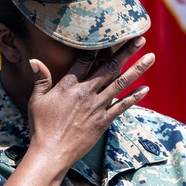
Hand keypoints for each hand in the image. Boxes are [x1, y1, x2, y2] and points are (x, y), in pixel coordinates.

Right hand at [27, 37, 153, 169]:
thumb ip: (40, 79)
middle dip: (126, 51)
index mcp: (69, 85)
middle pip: (109, 67)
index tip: (111, 33)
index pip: (86, 59)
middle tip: (140, 38)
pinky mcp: (104, 121)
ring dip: (137, 69)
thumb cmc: (41, 126)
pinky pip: (123, 106)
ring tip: (151, 57)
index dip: (100, 45)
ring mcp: (97, 107)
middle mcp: (86, 92)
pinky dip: (135, 97)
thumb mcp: (37, 100)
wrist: (51, 152)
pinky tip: (146, 88)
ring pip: (120, 83)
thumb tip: (34, 60)